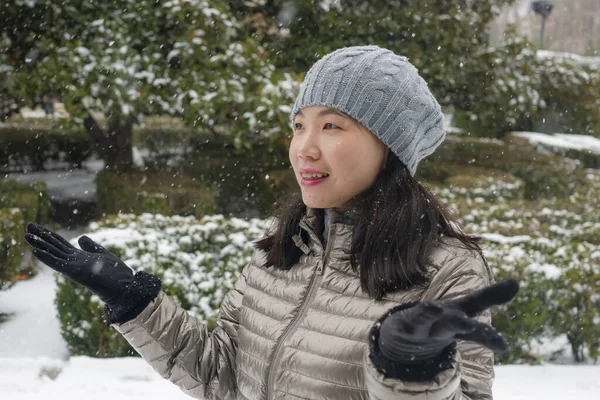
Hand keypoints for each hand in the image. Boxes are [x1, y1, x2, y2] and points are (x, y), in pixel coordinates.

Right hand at [24, 223, 133, 304]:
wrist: (125, 287)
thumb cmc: (116, 274)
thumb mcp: (102, 255)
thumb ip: (91, 247)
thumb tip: (81, 238)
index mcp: (79, 257)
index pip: (60, 243)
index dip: (48, 235)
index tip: (36, 226)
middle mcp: (73, 262)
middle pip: (54, 246)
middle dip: (41, 237)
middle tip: (27, 226)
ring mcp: (73, 267)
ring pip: (53, 254)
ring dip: (39, 245)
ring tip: (26, 235)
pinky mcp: (76, 273)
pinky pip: (58, 264)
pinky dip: (47, 258)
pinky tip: (35, 251)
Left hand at [378, 279, 518, 363]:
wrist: (406, 340)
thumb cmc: (442, 320)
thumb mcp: (466, 307)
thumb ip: (489, 297)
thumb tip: (517, 283)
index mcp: (459, 324)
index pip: (476, 331)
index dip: (488, 337)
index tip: (503, 347)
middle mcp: (441, 328)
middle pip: (451, 327)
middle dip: (458, 325)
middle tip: (467, 325)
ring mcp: (421, 328)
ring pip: (425, 321)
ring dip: (429, 316)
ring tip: (432, 307)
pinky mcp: (402, 325)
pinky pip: (403, 320)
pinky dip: (405, 316)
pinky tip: (411, 307)